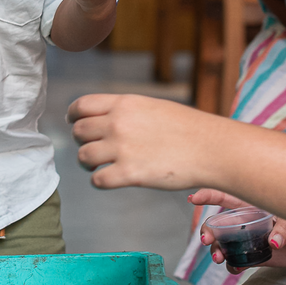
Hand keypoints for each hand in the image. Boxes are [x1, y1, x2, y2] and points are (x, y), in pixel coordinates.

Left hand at [67, 93, 206, 189]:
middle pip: (78, 131)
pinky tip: (111, 179)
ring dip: (88, 162)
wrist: (212, 148)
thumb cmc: (188, 129)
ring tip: (99, 165)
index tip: (74, 123)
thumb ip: (125, 111)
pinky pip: (97, 180)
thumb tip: (103, 119)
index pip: (81, 105)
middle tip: (93, 147)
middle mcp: (119, 123)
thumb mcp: (152, 107)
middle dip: (81, 140)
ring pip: (83, 156)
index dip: (73, 116)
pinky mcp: (130, 174)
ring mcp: (122, 148)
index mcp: (124, 103)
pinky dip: (100, 181)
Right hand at [190, 189, 285, 273]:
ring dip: (217, 251)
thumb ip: (285, 229)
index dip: (208, 195)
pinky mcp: (256, 256)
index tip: (193, 198)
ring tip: (219, 259)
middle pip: (218, 224)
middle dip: (207, 231)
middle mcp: (247, 222)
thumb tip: (273, 242)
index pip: (227, 197)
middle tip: (207, 240)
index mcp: (253, 206)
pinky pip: (238, 261)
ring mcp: (249, 239)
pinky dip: (233, 266)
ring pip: (224, 244)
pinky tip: (235, 268)